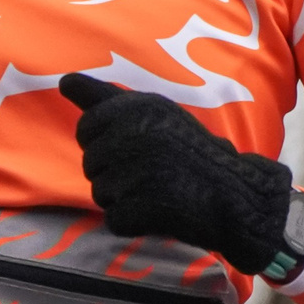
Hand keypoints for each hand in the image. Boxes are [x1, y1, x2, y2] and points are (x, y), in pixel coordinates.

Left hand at [58, 73, 293, 272]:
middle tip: (153, 173)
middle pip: (90, 164)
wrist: (239, 194)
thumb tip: (64, 80)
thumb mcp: (156, 114)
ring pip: (100, 194)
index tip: (136, 147)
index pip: (87, 128)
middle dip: (115, 174)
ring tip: (159, 191)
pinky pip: (114, 220)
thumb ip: (105, 99)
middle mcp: (136, 134)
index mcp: (138, 107)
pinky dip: (134, 223)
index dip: (106, 143)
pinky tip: (160, 212)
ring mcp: (138, 172)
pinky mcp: (143, 207)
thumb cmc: (193, 153)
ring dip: (125, 199)